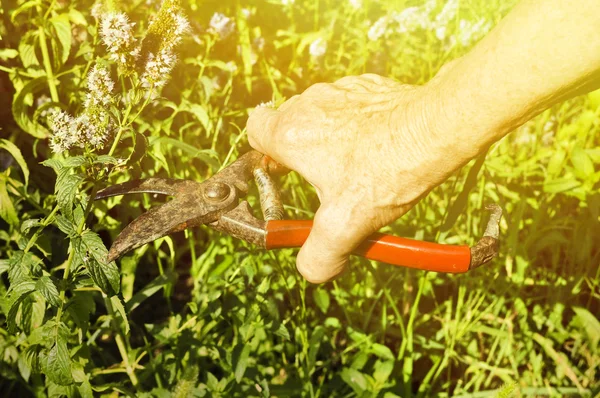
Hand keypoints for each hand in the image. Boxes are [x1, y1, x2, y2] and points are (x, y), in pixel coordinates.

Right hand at [246, 74, 470, 282]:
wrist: (436, 131)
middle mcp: (310, 104)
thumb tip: (312, 268)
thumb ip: (318, 255)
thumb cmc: (387, 171)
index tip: (281, 176)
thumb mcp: (346, 225)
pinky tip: (377, 148)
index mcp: (292, 133)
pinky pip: (348, 108)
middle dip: (297, 154)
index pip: (254, 131)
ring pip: (318, 115)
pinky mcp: (367, 88)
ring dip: (327, 140)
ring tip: (356, 168)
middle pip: (286, 125)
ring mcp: (340, 91)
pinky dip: (354, 126)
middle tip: (321, 180)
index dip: (263, 157)